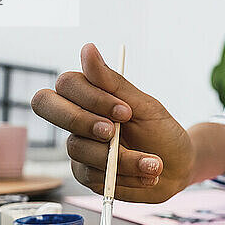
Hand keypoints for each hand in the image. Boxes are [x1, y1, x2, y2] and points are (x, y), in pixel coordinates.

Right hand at [31, 43, 194, 202]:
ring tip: (154, 163)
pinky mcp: (87, 175)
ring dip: (122, 158)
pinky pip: (93, 175)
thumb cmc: (162, 133)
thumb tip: (87, 48)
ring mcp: (80, 148)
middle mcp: (79, 120)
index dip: (90, 97)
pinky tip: (147, 174)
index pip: (67, 84)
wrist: (178, 168)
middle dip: (81, 120)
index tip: (126, 111)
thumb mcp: (145, 106)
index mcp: (91, 97)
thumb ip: (114, 83)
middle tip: (113, 132)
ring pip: (78, 148)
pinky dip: (125, 175)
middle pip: (45, 105)